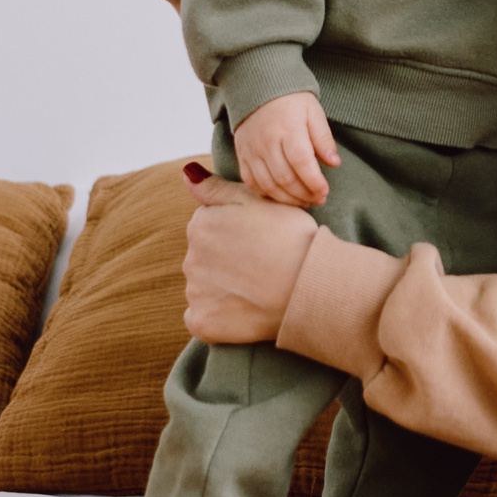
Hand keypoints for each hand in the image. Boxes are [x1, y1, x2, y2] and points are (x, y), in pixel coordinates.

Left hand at [179, 164, 321, 343]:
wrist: (311, 285)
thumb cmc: (292, 237)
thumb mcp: (258, 200)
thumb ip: (217, 188)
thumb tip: (186, 173)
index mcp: (201, 225)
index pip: (209, 227)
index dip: (237, 235)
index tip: (261, 242)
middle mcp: (190, 258)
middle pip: (205, 258)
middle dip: (227, 261)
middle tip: (262, 265)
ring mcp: (195, 293)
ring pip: (204, 288)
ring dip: (224, 289)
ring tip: (258, 289)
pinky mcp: (203, 323)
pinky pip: (202, 319)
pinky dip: (219, 317)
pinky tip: (244, 311)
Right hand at [232, 92, 338, 206]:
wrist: (258, 88)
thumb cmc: (292, 101)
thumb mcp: (314, 113)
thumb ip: (324, 139)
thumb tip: (334, 163)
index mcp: (288, 129)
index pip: (302, 163)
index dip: (314, 182)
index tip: (325, 192)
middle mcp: (267, 142)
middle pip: (285, 178)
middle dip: (304, 194)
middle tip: (318, 200)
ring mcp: (251, 150)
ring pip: (268, 185)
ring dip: (287, 199)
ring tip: (303, 201)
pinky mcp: (242, 155)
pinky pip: (251, 182)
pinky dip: (266, 194)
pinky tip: (281, 195)